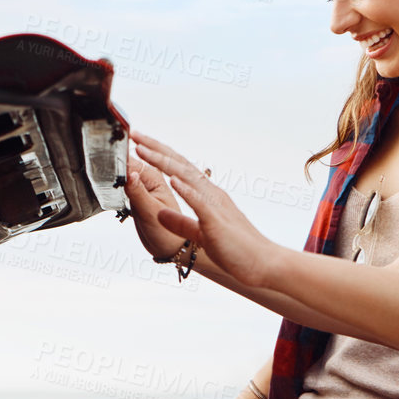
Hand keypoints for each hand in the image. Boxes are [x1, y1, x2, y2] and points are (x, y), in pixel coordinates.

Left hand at [129, 130, 282, 287]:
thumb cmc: (236, 249)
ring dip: (164, 161)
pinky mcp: (217, 222)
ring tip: (143, 149)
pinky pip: (200, 203)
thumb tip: (161, 214)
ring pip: (187, 177)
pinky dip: (186, 190)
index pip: (180, 168)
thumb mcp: (201, 233)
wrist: (263, 263)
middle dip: (156, 149)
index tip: (140, 144)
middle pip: (180, 165)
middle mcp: (211, 194)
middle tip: (135, 134)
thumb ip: (182, 222)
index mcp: (207, 196)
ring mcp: (215, 205)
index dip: (159, 154)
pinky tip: (172, 179)